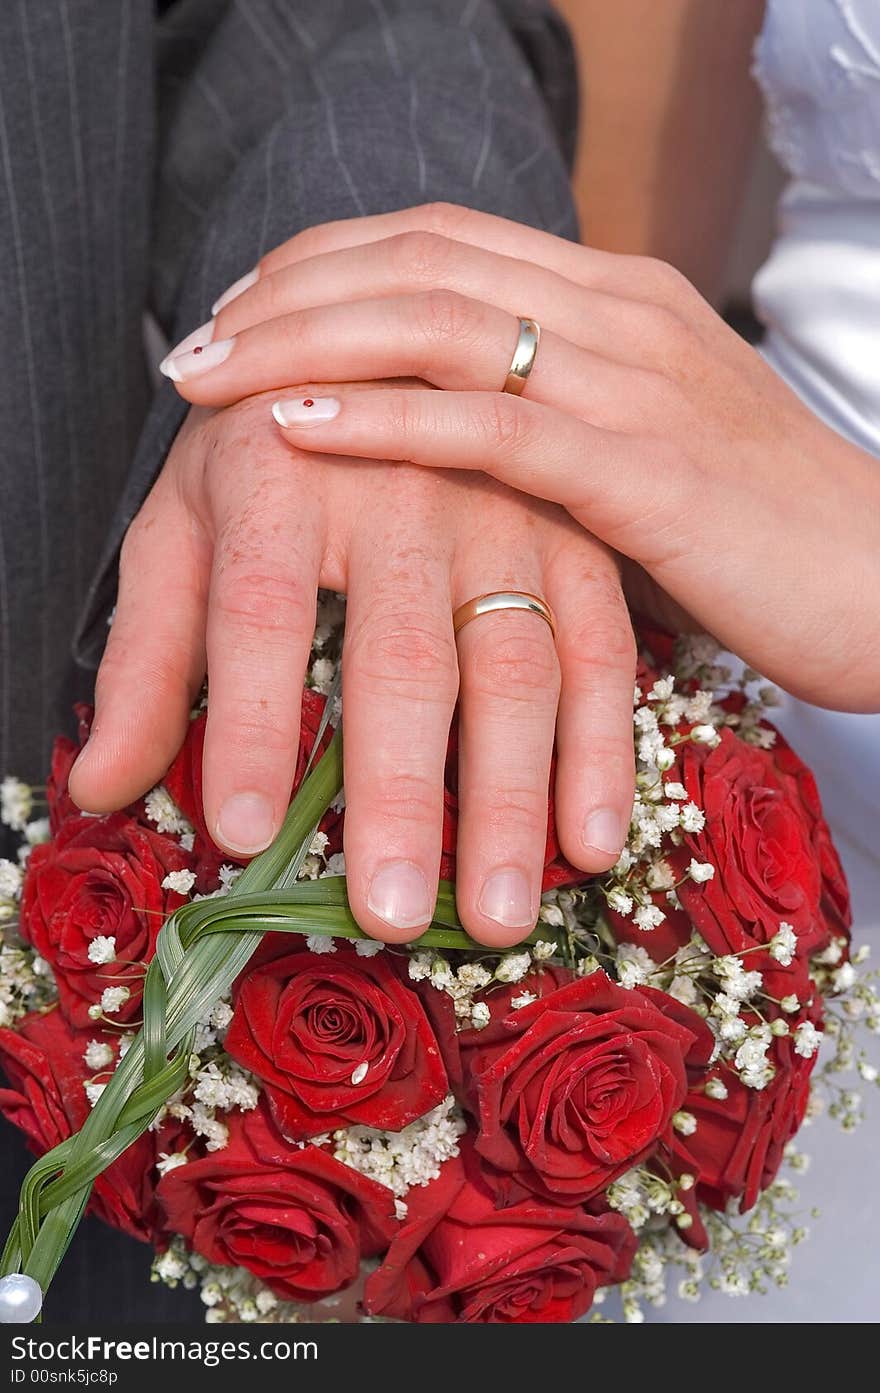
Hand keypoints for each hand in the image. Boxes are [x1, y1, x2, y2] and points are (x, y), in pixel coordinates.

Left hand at [69, 388, 636, 946]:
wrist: (386, 335)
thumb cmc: (263, 453)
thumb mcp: (182, 531)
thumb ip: (146, 658)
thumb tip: (101, 786)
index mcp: (282, 472)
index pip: (257, 611)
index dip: (249, 725)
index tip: (242, 835)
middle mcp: (404, 484)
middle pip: (400, 657)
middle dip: (393, 795)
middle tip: (388, 916)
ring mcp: (506, 511)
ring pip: (515, 668)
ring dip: (510, 798)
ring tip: (496, 915)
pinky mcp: (578, 537)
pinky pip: (601, 654)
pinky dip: (601, 753)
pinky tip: (591, 845)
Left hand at [161, 204, 879, 711]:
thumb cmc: (766, 532)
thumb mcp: (651, 446)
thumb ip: (562, 420)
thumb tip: (456, 438)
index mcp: (617, 300)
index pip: (441, 241)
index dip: (326, 264)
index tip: (243, 311)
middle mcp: (617, 316)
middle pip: (418, 261)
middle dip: (286, 291)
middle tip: (192, 345)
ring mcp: (632, 385)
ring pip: (435, 324)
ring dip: (302, 341)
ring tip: (209, 375)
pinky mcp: (641, 473)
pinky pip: (486, 428)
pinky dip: (379, 420)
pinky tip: (296, 425)